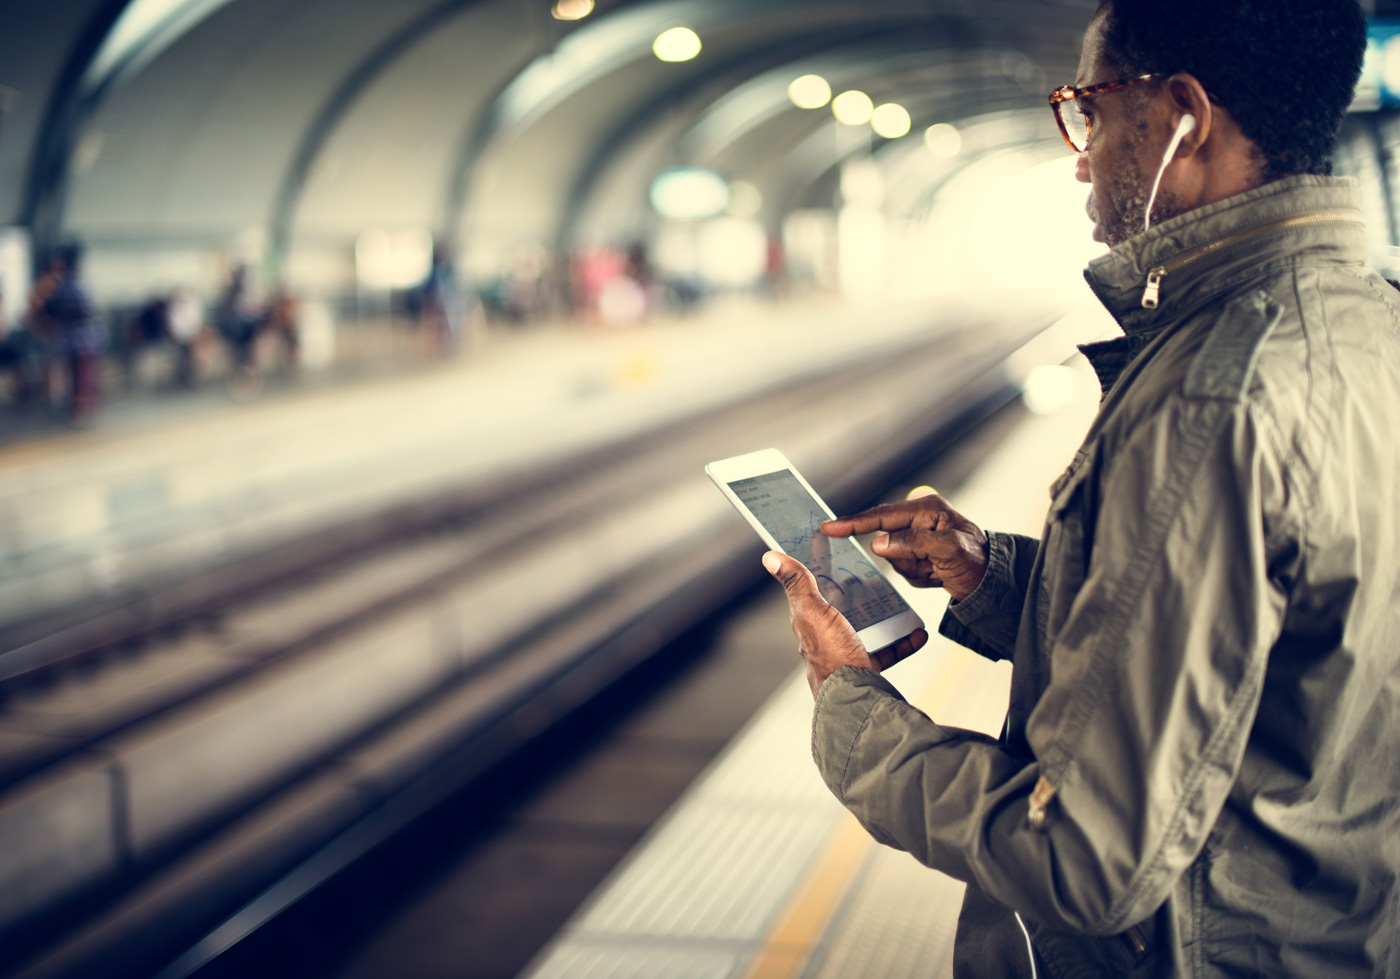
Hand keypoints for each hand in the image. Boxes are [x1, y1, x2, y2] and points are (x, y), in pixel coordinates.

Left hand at [763, 551, 927, 697]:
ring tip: (896, 599)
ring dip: (882, 613)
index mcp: (810, 622)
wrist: (856, 703)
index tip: (827, 543)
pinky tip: (916, 633)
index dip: (816, 562)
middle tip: (871, 571)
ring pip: (866, 627)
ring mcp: (847, 654)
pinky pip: (888, 651)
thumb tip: (770, 556)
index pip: (811, 585)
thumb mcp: (813, 613)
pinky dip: (903, 641)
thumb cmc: (832, 658)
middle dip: (856, 589)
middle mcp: (826, 638)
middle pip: (841, 607)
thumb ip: (797, 585)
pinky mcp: (868, 669)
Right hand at [821, 486, 988, 601]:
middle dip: (907, 558)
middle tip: (931, 565)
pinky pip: (903, 568)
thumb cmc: (977, 561)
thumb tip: (878, 544)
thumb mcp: (948, 550)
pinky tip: (939, 574)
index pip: (882, 515)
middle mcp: (920, 519)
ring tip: (939, 570)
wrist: (994, 584)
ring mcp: (919, 537)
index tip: (829, 528)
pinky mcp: (919, 553)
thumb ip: (911, 543)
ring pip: (894, 557)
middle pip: (887, 539)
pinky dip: (920, 576)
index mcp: (926, 508)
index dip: (854, 523)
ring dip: (915, 569)